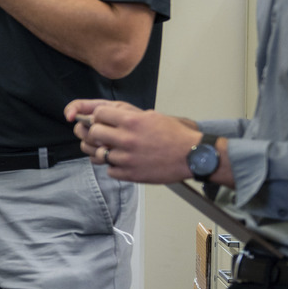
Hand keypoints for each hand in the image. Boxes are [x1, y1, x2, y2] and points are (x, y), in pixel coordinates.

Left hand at [64, 98, 200, 182]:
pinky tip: (123, 162)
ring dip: (105, 151)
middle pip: (94, 133)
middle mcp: (127, 139)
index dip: (99, 116)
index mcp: (132, 121)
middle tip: (105, 136)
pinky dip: (114, 167)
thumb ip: (129, 115)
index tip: (103, 120)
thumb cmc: (175, 135)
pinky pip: (110, 170)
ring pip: (99, 154)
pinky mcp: (131, 174)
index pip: (98, 114)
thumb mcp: (151, 116)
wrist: (193, 156)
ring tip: (114, 150)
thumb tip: (109, 115)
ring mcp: (127, 158)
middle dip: (97, 133)